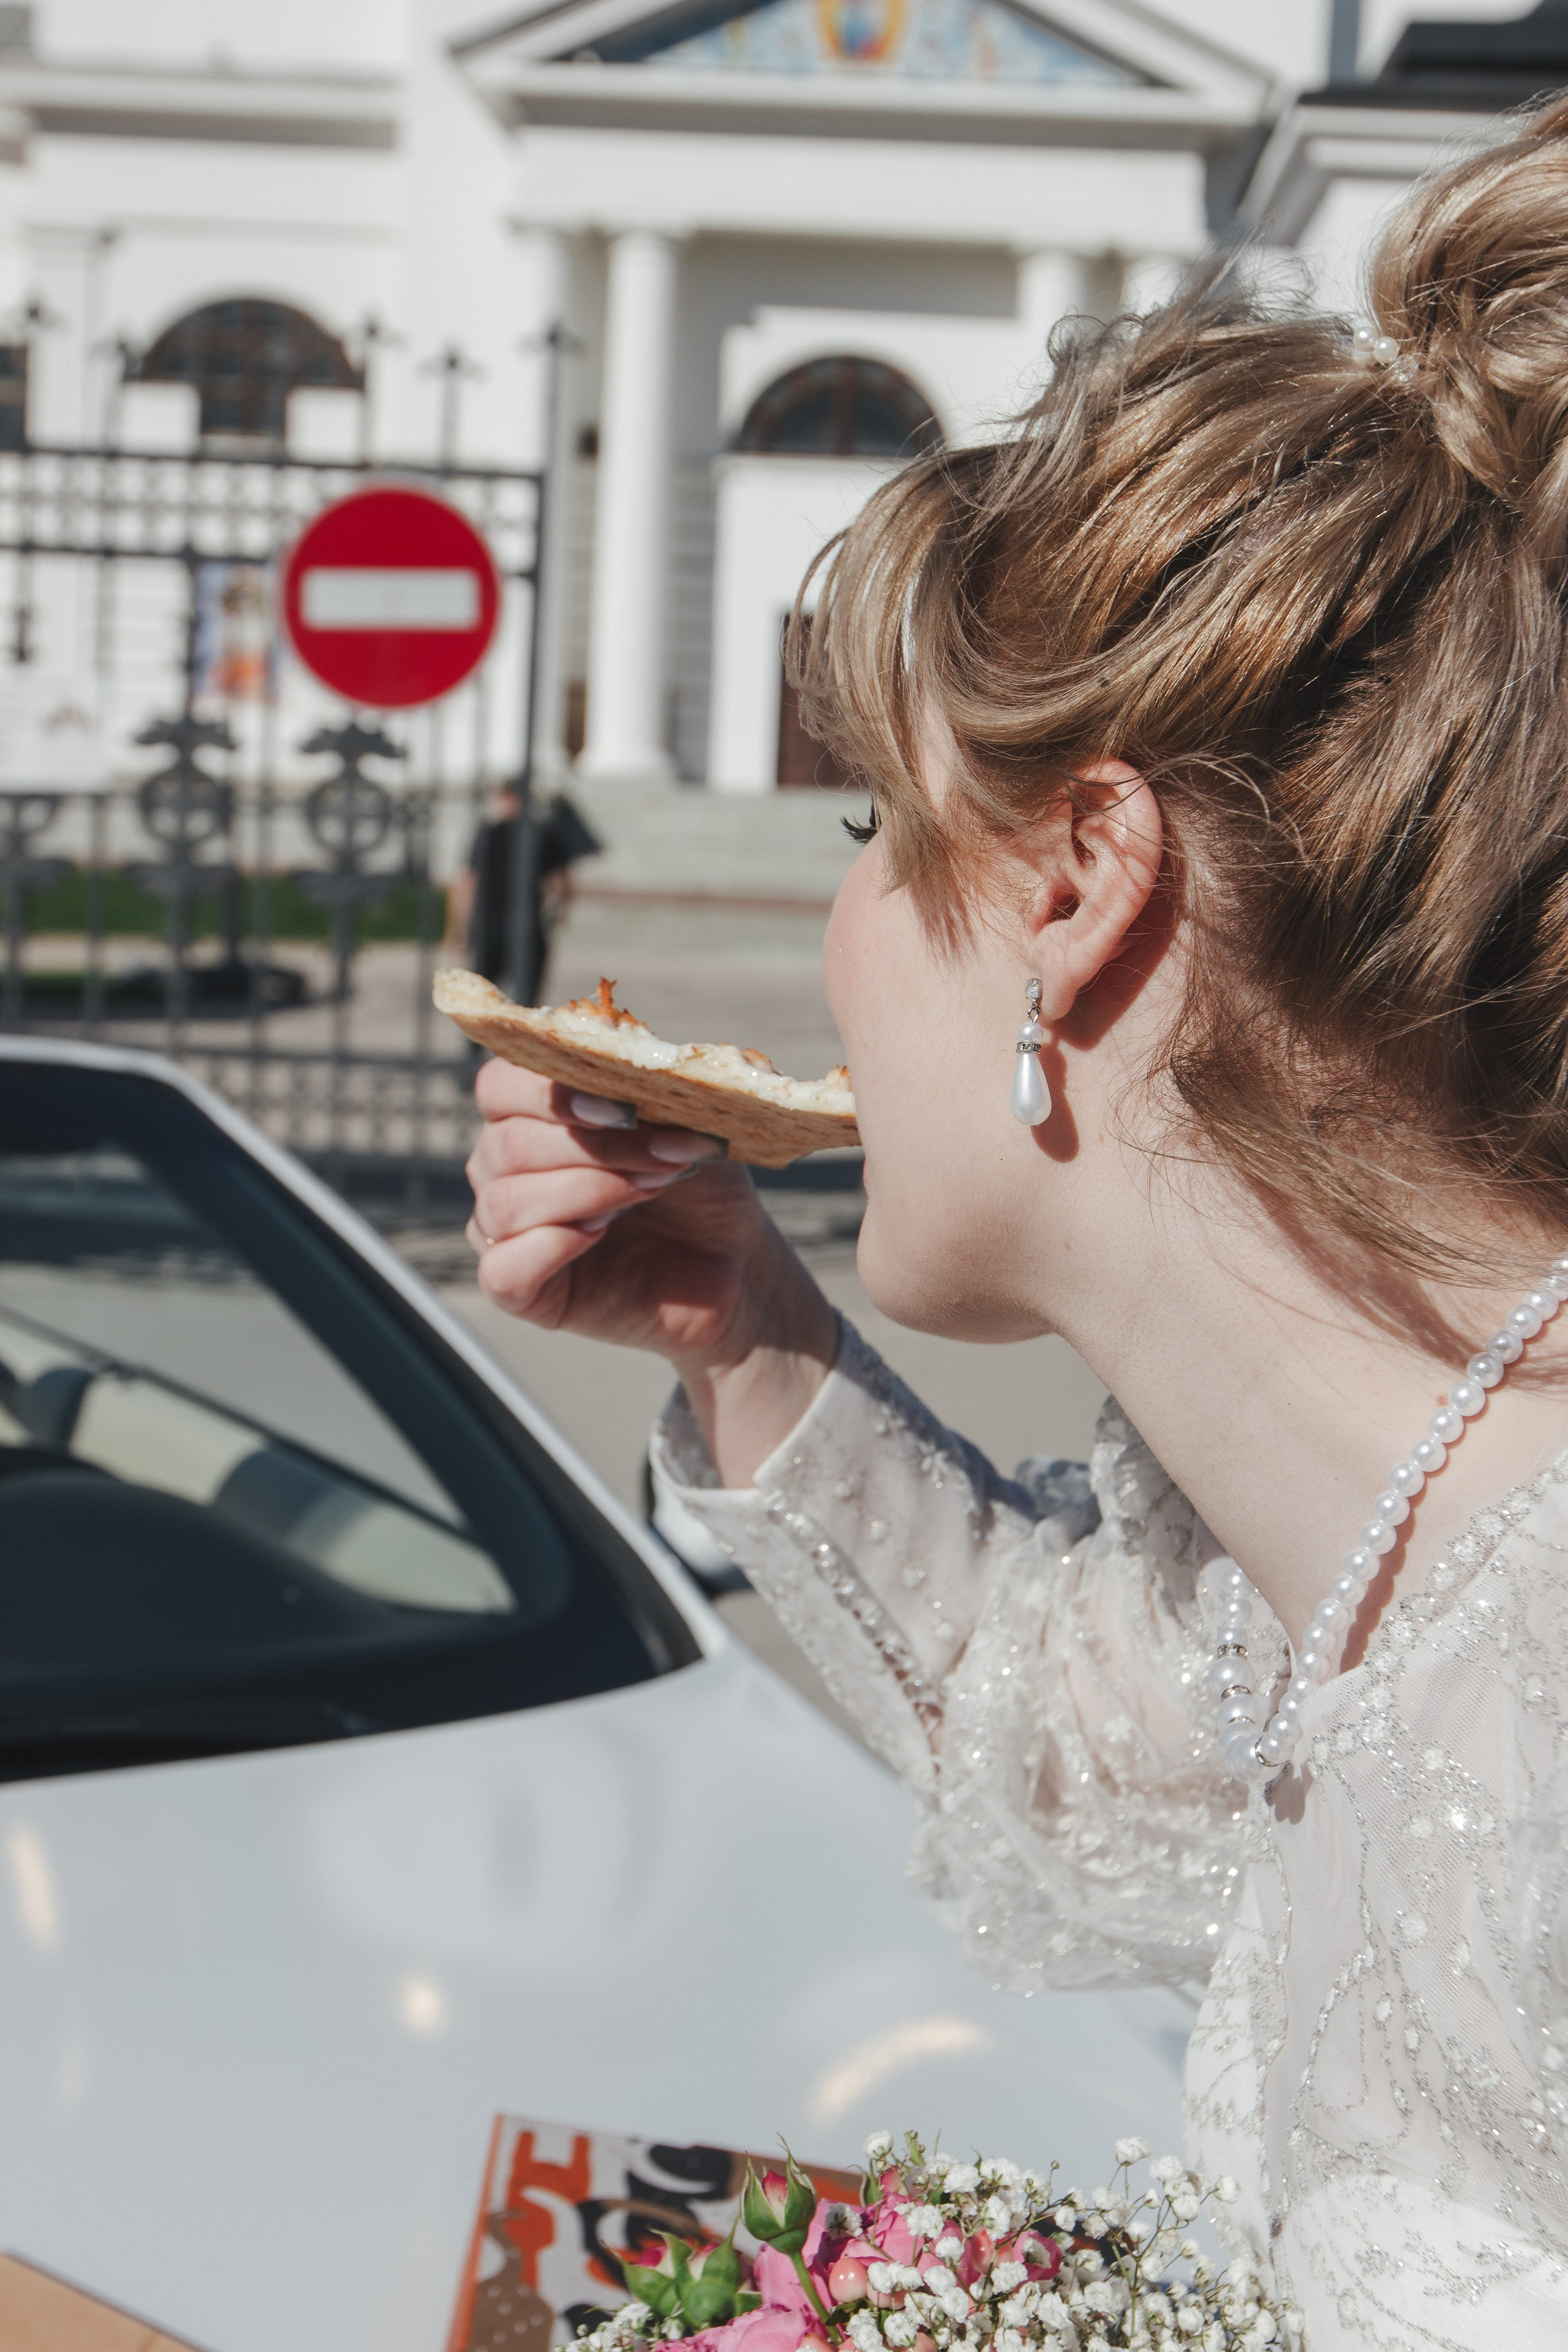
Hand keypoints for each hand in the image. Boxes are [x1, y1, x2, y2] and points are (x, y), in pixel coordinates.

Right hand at [465, 1060, 832, 1395]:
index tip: (622, 1108)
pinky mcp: (520, 1293)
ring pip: (506, 1202)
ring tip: (649, 1191)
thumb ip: (647, 1088)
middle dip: (594, 1149)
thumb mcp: (681, 1124)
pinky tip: (598, 1237)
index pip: (498, 1087)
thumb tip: (630, 1057)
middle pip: (506, 1145)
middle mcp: (502, 1170)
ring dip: (587, 1192)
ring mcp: (504, 1232)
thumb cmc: (698, 1185)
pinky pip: (503, 1270)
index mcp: (528, 1116)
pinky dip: (551, 1247)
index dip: (549, 1092)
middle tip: (664, 1160)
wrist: (731, 1263)